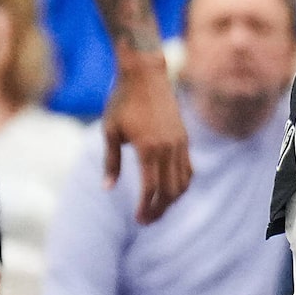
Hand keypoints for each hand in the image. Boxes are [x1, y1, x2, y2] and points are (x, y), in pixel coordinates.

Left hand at [104, 48, 193, 222]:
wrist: (145, 73)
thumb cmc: (122, 100)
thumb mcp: (110, 131)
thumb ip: (111, 161)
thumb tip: (108, 188)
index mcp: (148, 148)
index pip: (151, 188)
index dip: (145, 207)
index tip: (138, 219)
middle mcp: (168, 148)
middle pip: (170, 190)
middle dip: (159, 209)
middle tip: (146, 221)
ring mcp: (179, 142)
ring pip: (182, 182)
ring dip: (172, 200)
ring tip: (158, 209)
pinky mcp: (184, 137)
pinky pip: (188, 168)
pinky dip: (182, 184)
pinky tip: (170, 190)